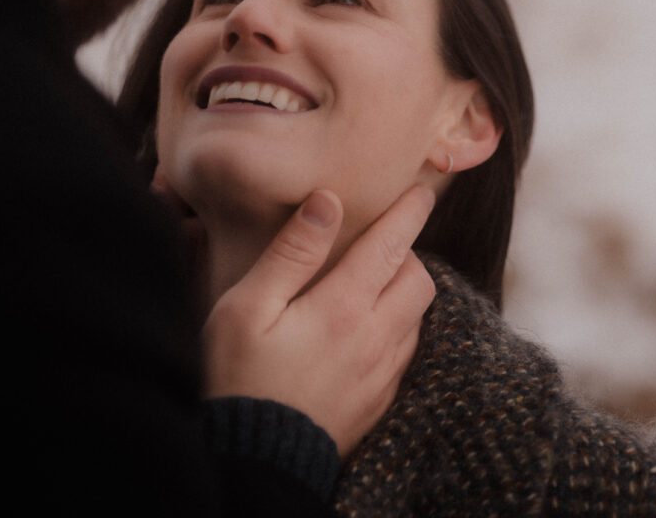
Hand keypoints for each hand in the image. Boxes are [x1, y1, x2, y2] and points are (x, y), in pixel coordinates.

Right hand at [202, 185, 435, 457]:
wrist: (250, 463)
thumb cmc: (236, 377)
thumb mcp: (248, 306)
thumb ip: (292, 253)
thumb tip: (328, 201)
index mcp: (342, 308)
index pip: (391, 246)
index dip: (409, 213)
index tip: (420, 191)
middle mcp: (374, 340)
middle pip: (419, 280)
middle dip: (407, 252)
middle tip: (379, 241)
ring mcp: (380, 376)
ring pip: (417, 316)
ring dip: (404, 290)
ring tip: (372, 280)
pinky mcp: (376, 403)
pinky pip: (406, 352)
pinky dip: (399, 327)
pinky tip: (368, 327)